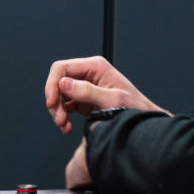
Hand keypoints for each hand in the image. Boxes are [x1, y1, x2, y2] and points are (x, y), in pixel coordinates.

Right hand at [44, 55, 167, 133]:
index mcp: (96, 67)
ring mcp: (85, 86)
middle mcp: (89, 74)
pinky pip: (65, 105)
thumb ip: (87, 91)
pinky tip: (67, 126)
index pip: (62, 68)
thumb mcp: (111, 99)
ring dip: (57, 111)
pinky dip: (63, 116)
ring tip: (64, 125)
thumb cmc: (134, 107)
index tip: (51, 102)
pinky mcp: (84, 99)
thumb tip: (64, 83)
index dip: (52, 84)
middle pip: (58, 82)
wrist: (142, 120)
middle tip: (59, 118)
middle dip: (54, 101)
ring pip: (59, 95)